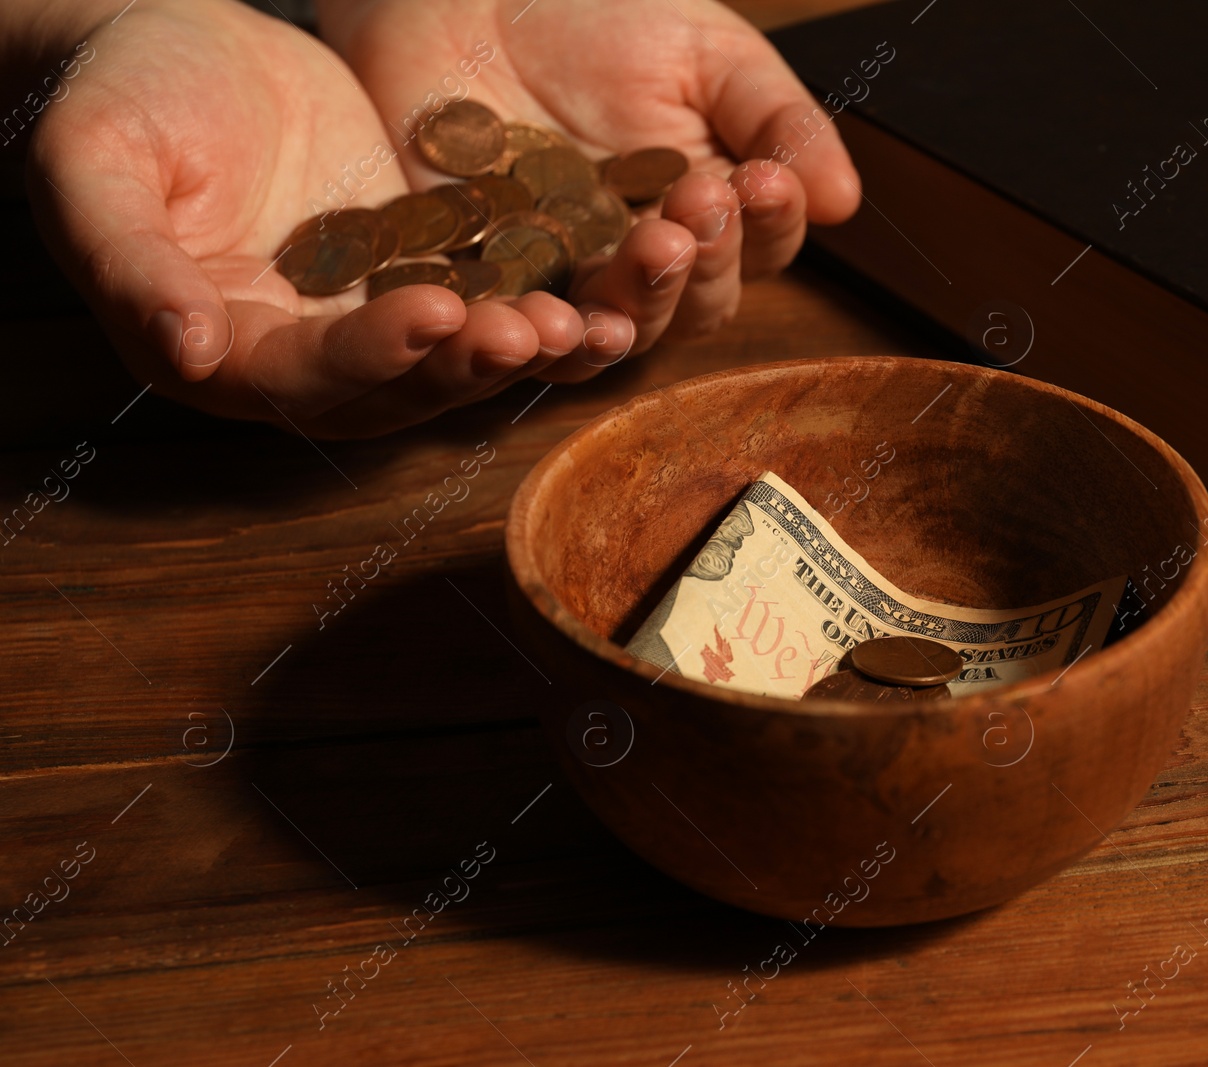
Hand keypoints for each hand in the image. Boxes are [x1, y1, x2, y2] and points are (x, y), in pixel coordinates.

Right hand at [28, 0, 573, 436]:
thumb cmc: (116, 98)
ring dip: (524, 345)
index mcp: (226, 354)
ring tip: (585, 318)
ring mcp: (373, 315)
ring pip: (459, 353)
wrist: (176, 44)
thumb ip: (125, 259)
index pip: (306, 378)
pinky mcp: (425, 266)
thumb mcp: (93, 166)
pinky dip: (544, 292)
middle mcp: (310, 356)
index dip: (371, 355)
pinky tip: (603, 277)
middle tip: (539, 331)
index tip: (434, 313)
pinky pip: (492, 291)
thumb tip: (181, 348)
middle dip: (470, 363)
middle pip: (402, 385)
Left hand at [317, 0, 861, 381]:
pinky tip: (508, 322)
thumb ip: (776, 120)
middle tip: (678, 226)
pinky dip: (500, 341)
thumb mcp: (706, 51)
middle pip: (682, 310)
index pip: (754, 253)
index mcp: (706, 217)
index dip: (762, 230)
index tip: (761, 184)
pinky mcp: (473, 284)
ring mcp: (556, 281)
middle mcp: (638, 264)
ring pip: (596, 336)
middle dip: (687, 273)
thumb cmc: (598, 13)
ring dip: (608, 324)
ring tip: (602, 299)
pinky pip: (489, 334)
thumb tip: (842, 201)